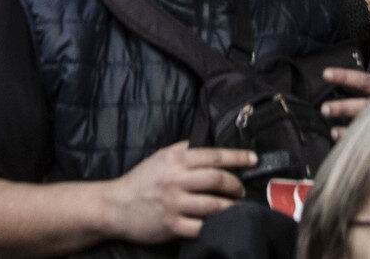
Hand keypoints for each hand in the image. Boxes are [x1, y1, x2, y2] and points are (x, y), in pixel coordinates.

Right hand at [99, 141, 251, 243]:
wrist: (116, 206)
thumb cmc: (141, 180)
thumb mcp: (160, 157)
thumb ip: (184, 149)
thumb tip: (209, 143)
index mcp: (175, 160)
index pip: (214, 156)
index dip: (238, 157)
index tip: (254, 159)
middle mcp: (176, 180)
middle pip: (219, 179)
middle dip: (237, 185)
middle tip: (242, 189)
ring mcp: (174, 204)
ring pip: (215, 205)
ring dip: (233, 207)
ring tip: (237, 207)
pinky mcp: (172, 226)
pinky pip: (203, 227)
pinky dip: (217, 225)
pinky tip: (222, 223)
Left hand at [319, 68, 369, 138]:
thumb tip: (340, 94)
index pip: (364, 81)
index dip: (345, 76)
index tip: (326, 74)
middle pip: (363, 106)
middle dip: (343, 107)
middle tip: (325, 109)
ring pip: (369, 125)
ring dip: (349, 130)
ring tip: (333, 132)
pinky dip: (361, 143)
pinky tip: (346, 144)